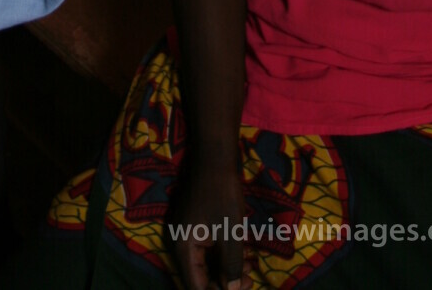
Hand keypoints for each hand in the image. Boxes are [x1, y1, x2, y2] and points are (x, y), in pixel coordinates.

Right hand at [169, 161, 252, 289]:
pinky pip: (209, 248)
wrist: (215, 156)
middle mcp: (181, 244)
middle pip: (201, 277)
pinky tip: (244, 252)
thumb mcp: (230, 230)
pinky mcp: (197, 225)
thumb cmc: (222, 192)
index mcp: (184, 248)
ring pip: (207, 262)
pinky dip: (225, 253)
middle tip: (250, 277)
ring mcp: (188, 233)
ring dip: (228, 267)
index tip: (241, 286)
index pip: (196, 286)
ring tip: (250, 265)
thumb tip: (232, 289)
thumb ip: (231, 264)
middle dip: (226, 280)